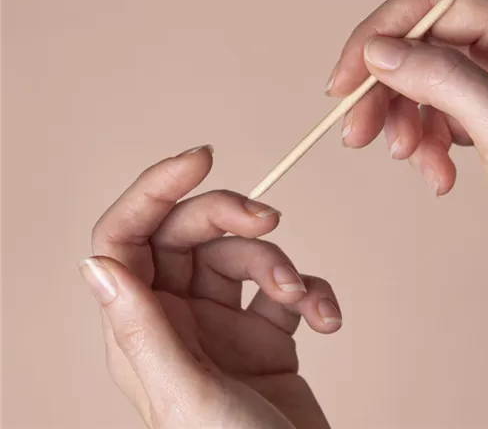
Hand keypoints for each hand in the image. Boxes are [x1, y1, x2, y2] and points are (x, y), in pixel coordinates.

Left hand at [80, 145, 340, 428]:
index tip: (201, 158)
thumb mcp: (185, 395)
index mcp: (142, 331)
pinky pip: (287, 288)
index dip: (154, 191)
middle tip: (269, 219)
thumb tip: (97, 263)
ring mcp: (223, 327)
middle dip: (232, 218)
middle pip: (191, 235)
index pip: (126, 240)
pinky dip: (312, 293)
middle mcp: (177, 322)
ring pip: (244, 257)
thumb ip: (142, 329)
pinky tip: (325, 319)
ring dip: (280, 266)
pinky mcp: (267, 335)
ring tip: (301, 298)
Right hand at [327, 0, 487, 426]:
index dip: (378, 37)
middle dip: (386, 91)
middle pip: (422, 44)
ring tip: (416, 164)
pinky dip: (428, 143)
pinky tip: (440, 175)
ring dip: (407, 124)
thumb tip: (379, 50)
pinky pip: (439, 112)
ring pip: (425, 81)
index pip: (431, 3)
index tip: (343, 85)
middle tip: (358, 135)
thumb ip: (440, 78)